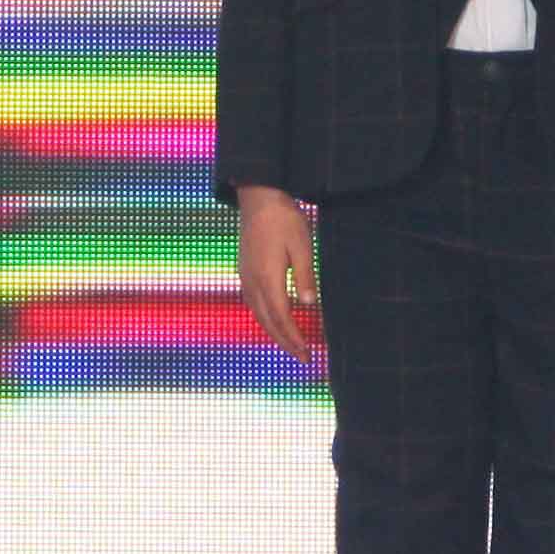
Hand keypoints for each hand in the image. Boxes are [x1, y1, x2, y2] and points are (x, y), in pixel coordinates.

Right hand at [235, 184, 321, 366]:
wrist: (257, 196)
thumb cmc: (283, 218)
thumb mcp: (302, 245)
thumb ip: (305, 276)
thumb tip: (309, 305)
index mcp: (268, 278)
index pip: (282, 317)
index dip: (294, 338)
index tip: (307, 353)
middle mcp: (253, 282)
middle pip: (268, 321)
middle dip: (285, 342)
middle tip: (302, 357)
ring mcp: (245, 276)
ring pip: (258, 314)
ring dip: (274, 332)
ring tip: (290, 344)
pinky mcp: (244, 269)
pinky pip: (252, 303)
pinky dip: (265, 318)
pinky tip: (273, 319)